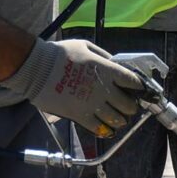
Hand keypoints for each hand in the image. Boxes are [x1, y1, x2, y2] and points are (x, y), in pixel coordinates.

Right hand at [9, 36, 149, 134]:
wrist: (37, 68)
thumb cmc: (59, 54)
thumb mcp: (85, 46)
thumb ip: (103, 56)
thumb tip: (114, 64)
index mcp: (107, 70)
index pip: (133, 82)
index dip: (139, 88)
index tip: (138, 90)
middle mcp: (104, 89)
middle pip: (128, 105)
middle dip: (130, 106)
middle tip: (127, 106)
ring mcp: (93, 104)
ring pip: (117, 120)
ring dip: (120, 120)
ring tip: (117, 119)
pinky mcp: (80, 116)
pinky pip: (99, 129)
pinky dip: (106, 130)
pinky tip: (107, 128)